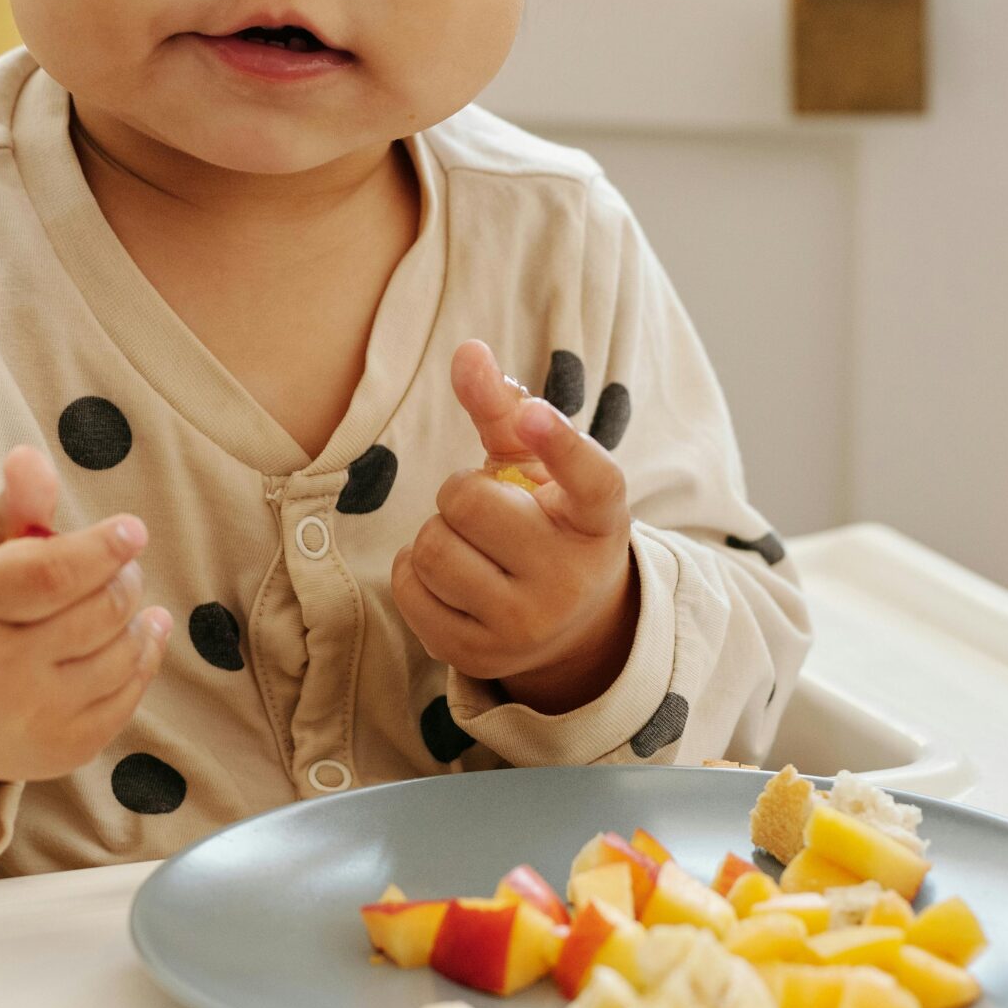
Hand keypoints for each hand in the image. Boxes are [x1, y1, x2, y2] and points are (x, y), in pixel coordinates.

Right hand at [0, 444, 170, 815]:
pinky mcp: (61, 751)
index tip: (131, 529)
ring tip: (125, 595)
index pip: (50, 573)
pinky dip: (142, 658)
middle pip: (96, 611)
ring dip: (137, 616)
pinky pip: (127, 696)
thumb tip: (30, 456)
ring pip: (120, 653)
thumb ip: (9, 512)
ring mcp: (28, 717)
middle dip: (122, 577)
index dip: (102, 548)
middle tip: (119, 563)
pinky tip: (138, 633)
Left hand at [391, 340, 638, 715]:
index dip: (560, 444)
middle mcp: (572, 578)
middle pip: (469, 501)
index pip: (591, 479)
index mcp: (599, 519)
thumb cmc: (544, 523)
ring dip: (437, 532)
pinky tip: (449, 577)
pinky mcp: (476, 656)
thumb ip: (504, 409)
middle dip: (462, 491)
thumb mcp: (538, 469)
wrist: (565, 627)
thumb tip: (467, 351)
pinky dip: (413, 570)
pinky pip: (407, 586)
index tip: (534, 415)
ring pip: (432, 546)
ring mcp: (526, 625)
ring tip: (471, 545)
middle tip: (488, 510)